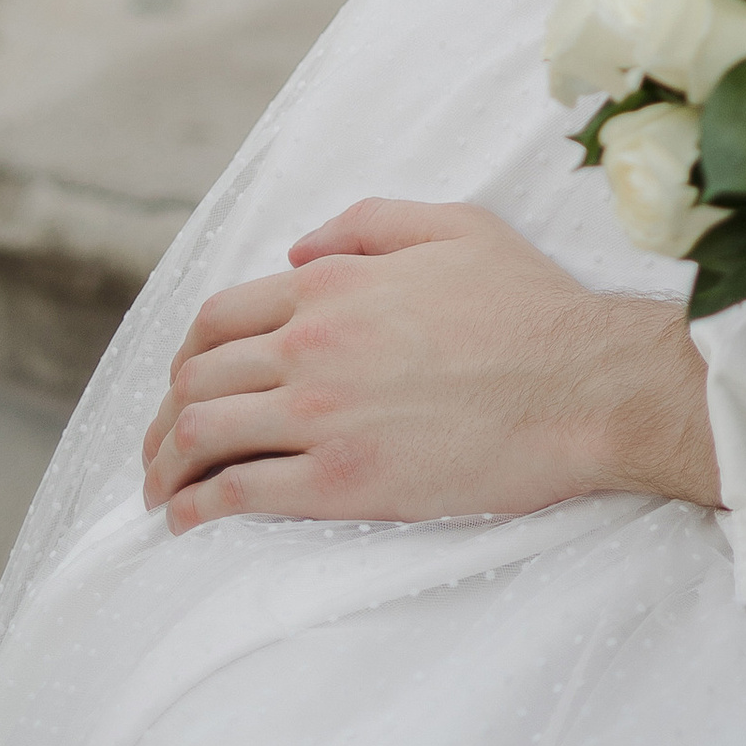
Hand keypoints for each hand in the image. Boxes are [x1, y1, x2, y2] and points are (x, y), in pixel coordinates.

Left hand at [140, 199, 719, 532]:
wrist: (586, 386)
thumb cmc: (532, 306)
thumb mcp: (457, 226)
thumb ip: (368, 224)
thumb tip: (296, 250)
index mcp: (335, 286)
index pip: (220, 317)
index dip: (189, 353)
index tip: (185, 382)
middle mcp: (314, 346)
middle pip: (197, 379)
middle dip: (164, 415)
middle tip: (159, 447)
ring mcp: (323, 416)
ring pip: (203, 434)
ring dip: (165, 465)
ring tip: (159, 490)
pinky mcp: (343, 482)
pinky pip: (239, 493)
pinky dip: (198, 508)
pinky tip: (188, 521)